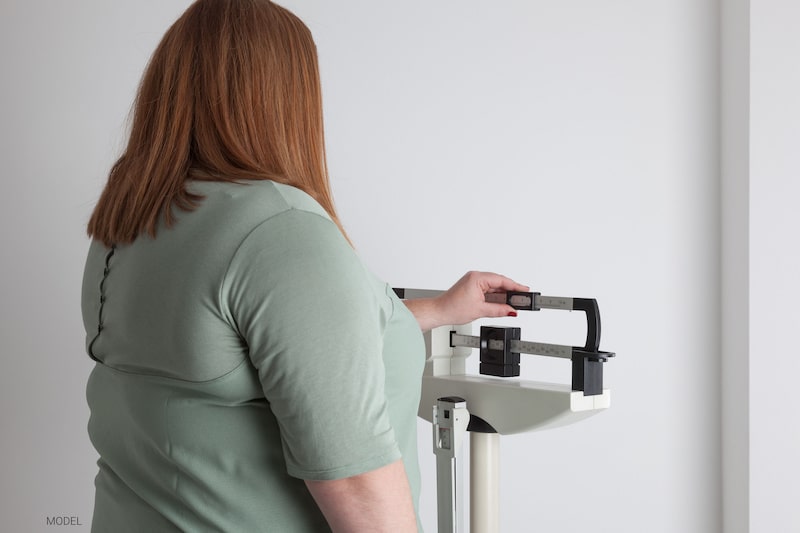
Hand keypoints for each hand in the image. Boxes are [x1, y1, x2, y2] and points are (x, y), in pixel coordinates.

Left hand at [404, 271, 528, 330]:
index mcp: (477, 278)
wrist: (438, 311)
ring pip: (494, 287)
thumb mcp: (480, 310)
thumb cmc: (452, 308)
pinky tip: (503, 303)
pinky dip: (496, 296)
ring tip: (515, 303)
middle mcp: (475, 277)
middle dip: (511, 291)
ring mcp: (473, 281)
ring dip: (504, 295)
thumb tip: (511, 310)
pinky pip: (488, 290)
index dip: (515, 286)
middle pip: (499, 283)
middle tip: (523, 299)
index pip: (501, 280)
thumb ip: (498, 310)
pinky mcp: (472, 287)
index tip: (525, 291)